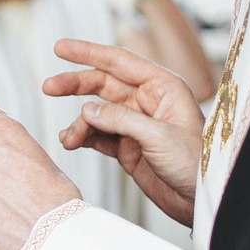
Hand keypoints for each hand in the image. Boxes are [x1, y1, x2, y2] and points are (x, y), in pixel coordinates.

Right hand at [43, 38, 204, 223]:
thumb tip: (86, 109)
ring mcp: (135, 125)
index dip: (89, 52)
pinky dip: (83, 138)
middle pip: (103, 84)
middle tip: (49, 87)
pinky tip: (72, 142)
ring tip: (69, 139)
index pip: (120, 62)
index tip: (61, 48)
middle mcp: (147, 102)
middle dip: (75, 85)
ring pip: (97, 113)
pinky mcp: (127, 148)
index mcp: (162, 88)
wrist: (201, 201)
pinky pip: (98, 136)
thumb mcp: (159, 137)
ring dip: (79, 124)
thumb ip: (121, 120)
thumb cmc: (195, 163)